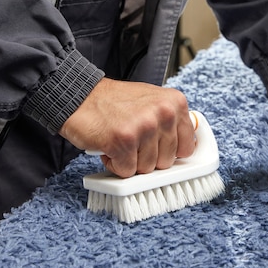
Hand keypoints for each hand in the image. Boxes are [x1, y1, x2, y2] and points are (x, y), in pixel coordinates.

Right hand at [59, 78, 195, 177]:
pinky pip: (126, 171)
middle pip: (166, 162)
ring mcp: (145, 126)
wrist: (80, 96)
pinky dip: (115, 164)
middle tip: (132, 139)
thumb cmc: (115, 102)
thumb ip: (170, 123)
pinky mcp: (124, 141)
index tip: (157, 149)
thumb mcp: (152, 102)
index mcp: (175, 103)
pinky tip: (109, 146)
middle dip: (147, 157)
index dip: (169, 153)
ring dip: (130, 160)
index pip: (187, 147)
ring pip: (147, 169)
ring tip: (120, 140)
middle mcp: (164, 113)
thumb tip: (185, 150)